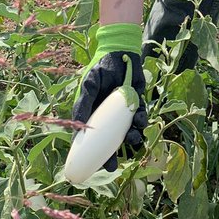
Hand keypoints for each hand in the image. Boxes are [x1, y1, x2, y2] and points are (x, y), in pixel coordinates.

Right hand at [73, 23, 147, 170]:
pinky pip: (141, 118)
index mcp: (94, 113)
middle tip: (114, 167)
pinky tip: (139, 120)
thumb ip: (83, 104)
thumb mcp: (89, 85)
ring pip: (128, 133)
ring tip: (132, 137)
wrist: (122, 51)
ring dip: (132, 139)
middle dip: (113, 155)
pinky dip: (141, 121)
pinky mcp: (138, 104)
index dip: (92, 153)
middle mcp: (109, 116)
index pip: (92, 138)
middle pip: (111, 142)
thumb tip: (77, 126)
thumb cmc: (101, 67)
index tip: (91, 166)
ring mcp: (124, 112)